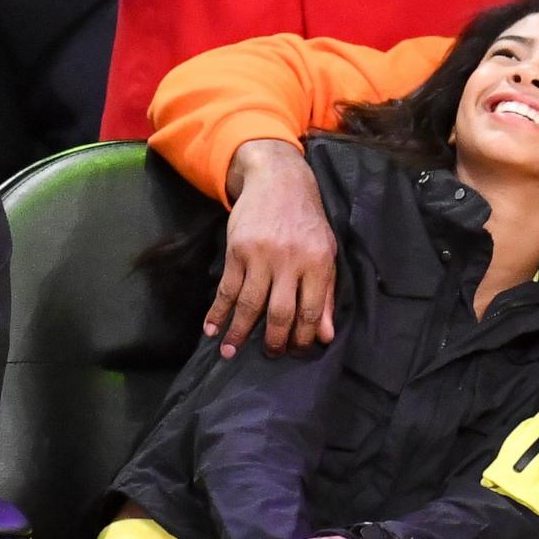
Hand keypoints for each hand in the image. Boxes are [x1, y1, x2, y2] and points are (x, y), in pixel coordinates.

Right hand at [208, 140, 337, 357]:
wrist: (279, 182)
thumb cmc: (307, 221)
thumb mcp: (326, 253)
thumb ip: (325, 294)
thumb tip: (325, 335)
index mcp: (317, 263)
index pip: (310, 310)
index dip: (303, 337)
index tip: (296, 352)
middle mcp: (289, 261)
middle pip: (279, 312)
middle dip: (273, 340)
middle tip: (269, 356)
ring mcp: (260, 256)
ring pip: (249, 304)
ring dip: (239, 332)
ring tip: (231, 353)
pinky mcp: (237, 251)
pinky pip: (226, 288)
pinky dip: (217, 312)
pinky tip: (212, 329)